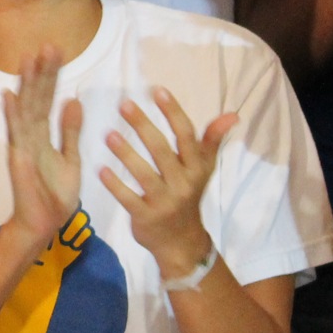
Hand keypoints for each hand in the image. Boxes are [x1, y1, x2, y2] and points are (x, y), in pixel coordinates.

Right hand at [1, 46, 83, 251]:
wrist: (44, 223)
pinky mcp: (18, 157)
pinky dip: (12, 113)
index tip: (56, 52)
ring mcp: (22, 144)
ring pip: (25, 108)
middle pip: (36, 97)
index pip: (47, 99)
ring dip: (27, 84)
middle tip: (48, 46)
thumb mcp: (71, 158)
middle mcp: (30, 134)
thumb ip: (70, 131)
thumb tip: (74, 100)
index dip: (52, 76)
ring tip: (30, 58)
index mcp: (44, 134)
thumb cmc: (56, 195)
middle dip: (42, 72)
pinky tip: (9, 94)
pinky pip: (16, 132)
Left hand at [97, 87, 235, 278]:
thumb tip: (233, 114)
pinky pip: (129, 198)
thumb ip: (211, 140)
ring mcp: (164, 201)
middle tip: (124, 104)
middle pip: (162, 150)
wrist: (182, 242)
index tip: (156, 90)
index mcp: (196, 168)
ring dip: (126, 153)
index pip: (186, 135)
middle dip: (143, 126)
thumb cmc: (189, 195)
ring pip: (144, 174)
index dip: (173, 112)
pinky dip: (114, 185)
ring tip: (108, 134)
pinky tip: (100, 169)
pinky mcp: (146, 217)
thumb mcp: (203, 169)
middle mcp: (183, 183)